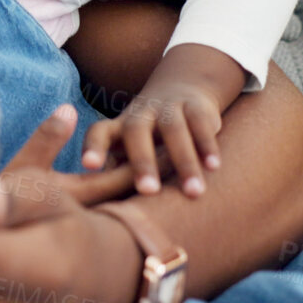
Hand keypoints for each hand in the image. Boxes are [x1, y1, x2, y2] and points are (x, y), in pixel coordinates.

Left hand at [82, 45, 243, 197]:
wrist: (183, 87)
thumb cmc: (149, 137)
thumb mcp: (130, 148)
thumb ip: (118, 175)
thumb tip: (107, 216)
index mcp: (119, 126)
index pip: (99, 132)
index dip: (94, 146)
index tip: (89, 165)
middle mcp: (141, 114)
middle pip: (136, 131)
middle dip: (142, 161)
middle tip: (148, 191)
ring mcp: (168, 108)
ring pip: (174, 130)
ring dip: (183, 161)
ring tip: (193, 192)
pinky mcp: (195, 106)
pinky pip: (200, 124)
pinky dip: (207, 145)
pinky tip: (213, 168)